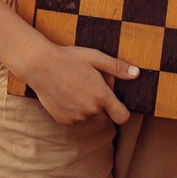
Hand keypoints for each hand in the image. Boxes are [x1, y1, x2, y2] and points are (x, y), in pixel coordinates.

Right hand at [17, 42, 136, 125]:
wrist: (39, 65)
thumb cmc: (69, 58)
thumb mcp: (95, 58)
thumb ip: (118, 67)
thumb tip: (137, 73)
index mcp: (102, 97)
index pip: (123, 117)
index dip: (122, 112)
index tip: (117, 105)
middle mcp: (91, 111)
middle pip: (102, 114)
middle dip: (98, 103)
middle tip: (86, 85)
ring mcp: (76, 117)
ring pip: (87, 116)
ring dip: (84, 107)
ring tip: (72, 87)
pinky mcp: (63, 120)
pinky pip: (73, 118)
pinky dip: (71, 110)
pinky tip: (63, 94)